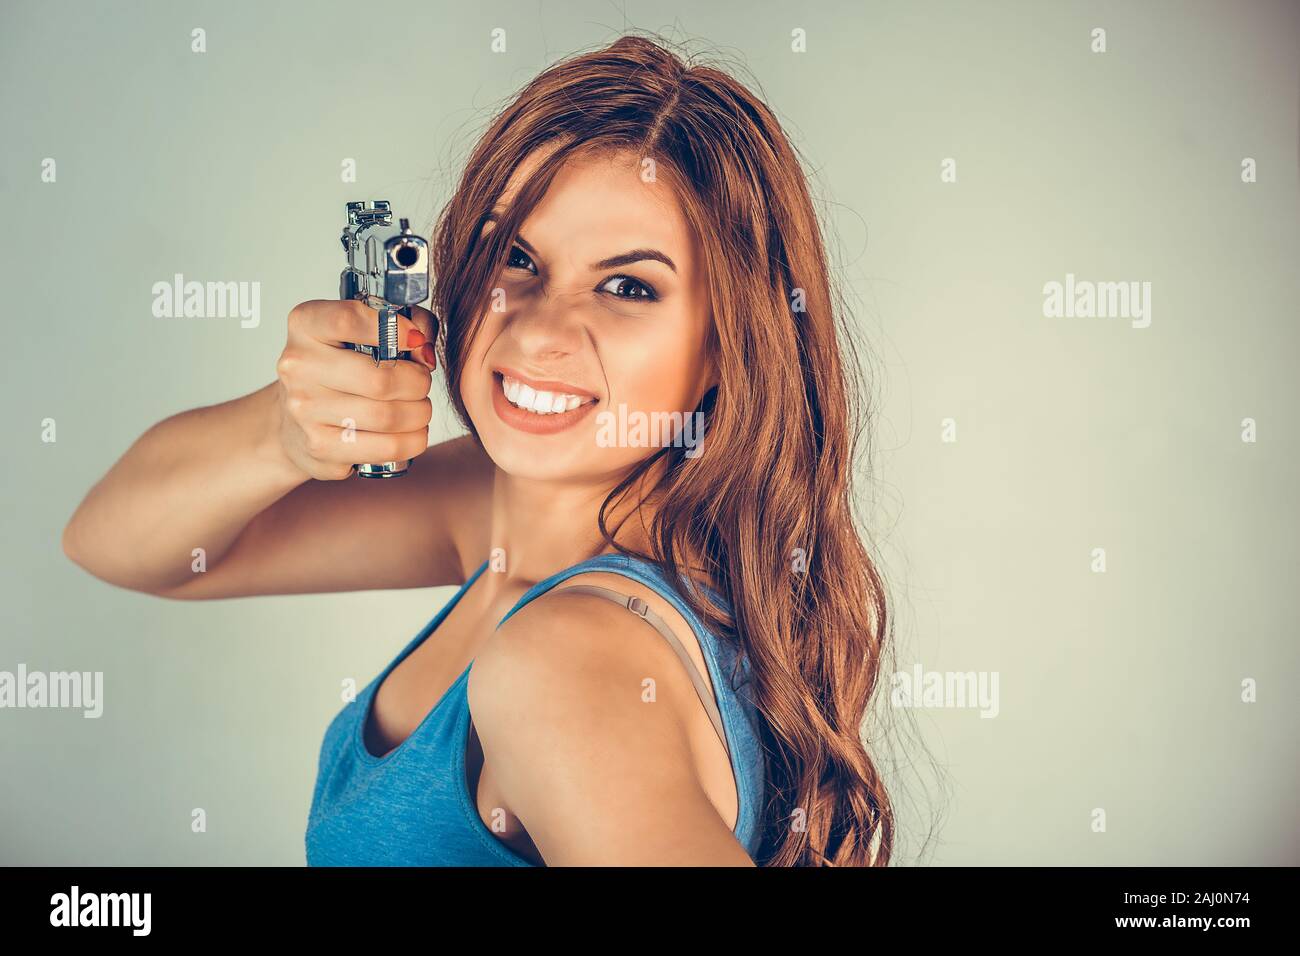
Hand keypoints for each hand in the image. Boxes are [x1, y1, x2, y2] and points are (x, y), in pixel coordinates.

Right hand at [273, 299, 438, 480]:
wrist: (297, 421)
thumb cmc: (342, 369)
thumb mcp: (366, 330)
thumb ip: (408, 321)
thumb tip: (425, 350)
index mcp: (306, 325)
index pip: (348, 320)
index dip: (395, 329)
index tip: (416, 340)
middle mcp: (298, 366)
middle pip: (380, 379)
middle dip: (418, 383)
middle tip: (422, 383)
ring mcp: (305, 411)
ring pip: (388, 416)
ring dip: (419, 413)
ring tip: (418, 408)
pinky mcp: (320, 448)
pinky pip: (387, 447)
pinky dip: (413, 440)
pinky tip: (411, 432)